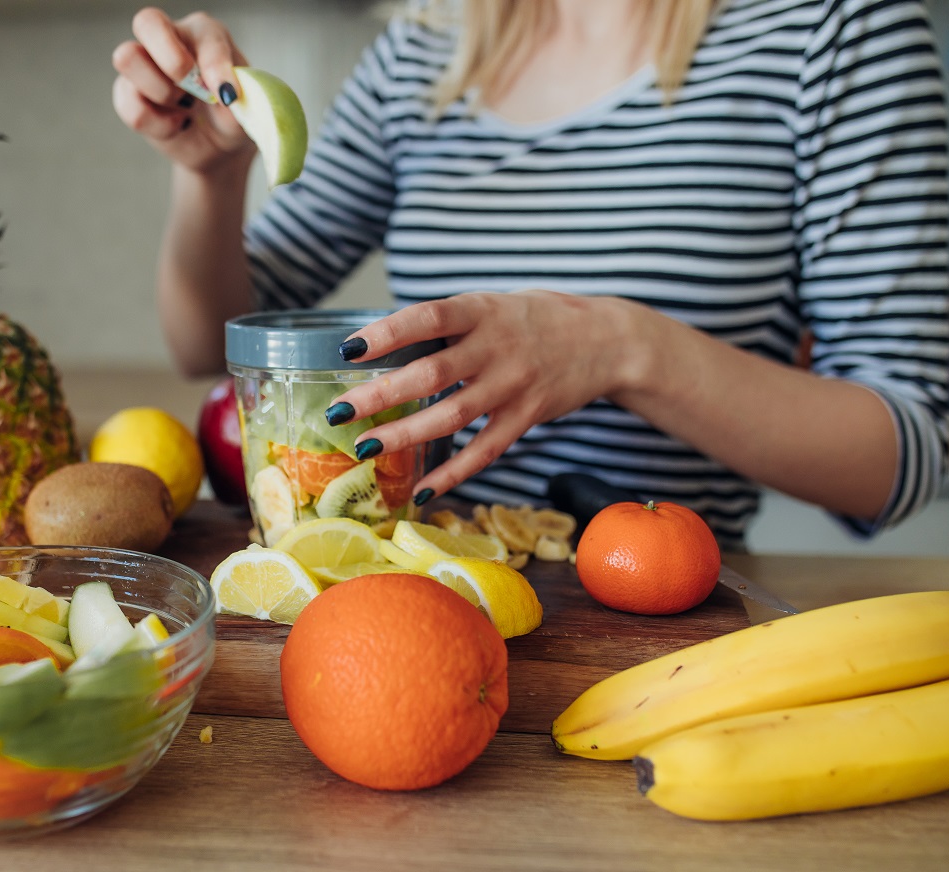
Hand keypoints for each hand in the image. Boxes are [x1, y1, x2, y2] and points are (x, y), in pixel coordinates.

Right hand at [111, 8, 255, 172]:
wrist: (216, 146)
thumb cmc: (231, 116)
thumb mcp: (245, 108)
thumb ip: (239, 96)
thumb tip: (222, 91)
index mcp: (203, 34)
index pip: (202, 32)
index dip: (214, 63)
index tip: (228, 95)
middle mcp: (169, 40)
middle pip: (147, 22)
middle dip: (172, 61)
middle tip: (193, 92)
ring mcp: (143, 65)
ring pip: (127, 58)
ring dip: (161, 93)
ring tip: (186, 109)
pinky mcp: (128, 94)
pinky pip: (129, 105)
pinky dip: (157, 125)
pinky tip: (175, 126)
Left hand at [330, 291, 652, 499]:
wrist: (607, 340)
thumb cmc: (535, 320)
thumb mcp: (492, 306)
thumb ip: (447, 325)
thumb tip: (382, 346)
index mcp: (482, 310)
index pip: (428, 318)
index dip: (388, 333)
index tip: (348, 349)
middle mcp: (498, 347)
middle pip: (433, 373)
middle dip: (382, 394)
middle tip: (340, 411)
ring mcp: (514, 385)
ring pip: (454, 415)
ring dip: (407, 434)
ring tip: (367, 447)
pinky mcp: (527, 417)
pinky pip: (485, 450)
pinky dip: (453, 472)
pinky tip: (422, 489)